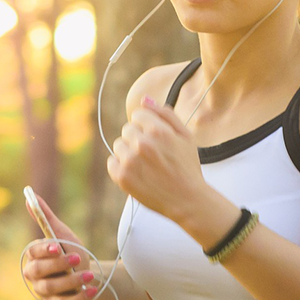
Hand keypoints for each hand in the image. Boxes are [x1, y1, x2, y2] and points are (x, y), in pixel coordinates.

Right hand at [22, 192, 98, 299]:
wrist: (88, 274)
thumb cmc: (71, 251)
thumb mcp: (62, 234)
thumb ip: (45, 218)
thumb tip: (29, 195)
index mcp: (33, 257)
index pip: (33, 253)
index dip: (44, 250)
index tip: (57, 246)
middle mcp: (34, 276)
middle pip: (39, 271)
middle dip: (58, 265)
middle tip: (77, 257)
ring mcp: (44, 292)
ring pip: (52, 288)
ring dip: (71, 281)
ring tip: (88, 275)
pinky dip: (79, 298)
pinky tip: (91, 290)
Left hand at [106, 96, 206, 220]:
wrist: (187, 200)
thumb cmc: (187, 167)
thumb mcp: (185, 136)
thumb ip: (165, 114)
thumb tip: (145, 99)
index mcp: (158, 131)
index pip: (137, 115)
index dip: (147, 126)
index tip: (155, 138)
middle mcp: (142, 144)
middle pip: (127, 130)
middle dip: (137, 139)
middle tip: (153, 155)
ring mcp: (130, 161)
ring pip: (118, 145)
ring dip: (128, 152)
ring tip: (146, 165)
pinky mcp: (122, 177)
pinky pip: (112, 162)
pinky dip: (121, 167)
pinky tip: (137, 173)